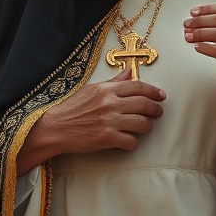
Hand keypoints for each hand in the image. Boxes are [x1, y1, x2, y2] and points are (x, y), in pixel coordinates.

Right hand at [35, 68, 165, 155]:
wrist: (54, 128)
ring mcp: (109, 121)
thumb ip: (113, 82)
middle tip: (159, 112)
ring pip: (141, 124)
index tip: (161, 96)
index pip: (137, 87)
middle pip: (143, 104)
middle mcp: (109, 103)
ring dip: (147, 126)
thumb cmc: (71, 108)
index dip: (153, 91)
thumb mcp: (91, 89)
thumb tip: (129, 72)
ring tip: (145, 127)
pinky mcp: (106, 138)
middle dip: (156, 109)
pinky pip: (130, 141)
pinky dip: (132, 142)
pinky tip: (128, 141)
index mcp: (106, 89)